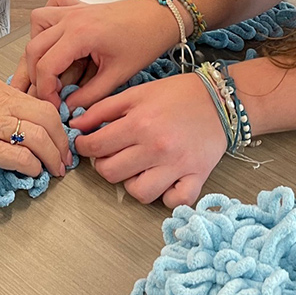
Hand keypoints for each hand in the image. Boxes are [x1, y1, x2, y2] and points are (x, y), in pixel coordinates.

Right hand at [0, 78, 73, 177]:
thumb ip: (4, 109)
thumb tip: (31, 126)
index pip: (41, 102)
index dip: (58, 124)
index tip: (62, 139)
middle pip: (47, 116)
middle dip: (61, 140)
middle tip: (65, 157)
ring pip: (38, 136)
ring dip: (52, 156)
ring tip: (54, 169)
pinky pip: (20, 155)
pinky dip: (33, 166)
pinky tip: (33, 173)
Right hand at [12, 0, 180, 109]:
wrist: (160, 16)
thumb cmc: (145, 40)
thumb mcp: (118, 75)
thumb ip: (90, 95)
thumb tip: (69, 108)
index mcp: (80, 34)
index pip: (46, 66)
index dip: (45, 91)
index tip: (54, 105)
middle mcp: (71, 19)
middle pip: (34, 48)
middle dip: (36, 75)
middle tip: (49, 93)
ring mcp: (73, 10)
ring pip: (37, 24)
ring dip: (37, 47)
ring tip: (49, 67)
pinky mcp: (78, 7)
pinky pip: (52, 7)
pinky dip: (48, 22)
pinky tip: (56, 39)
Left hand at [70, 73, 225, 207]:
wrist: (220, 98)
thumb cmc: (176, 94)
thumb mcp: (137, 93)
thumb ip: (103, 108)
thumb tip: (75, 125)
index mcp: (139, 123)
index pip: (96, 146)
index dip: (84, 147)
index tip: (87, 145)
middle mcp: (156, 147)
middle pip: (111, 173)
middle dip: (104, 165)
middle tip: (111, 155)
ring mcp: (178, 165)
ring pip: (139, 193)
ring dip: (132, 183)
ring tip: (137, 168)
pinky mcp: (197, 177)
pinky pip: (174, 201)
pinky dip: (166, 196)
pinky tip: (164, 181)